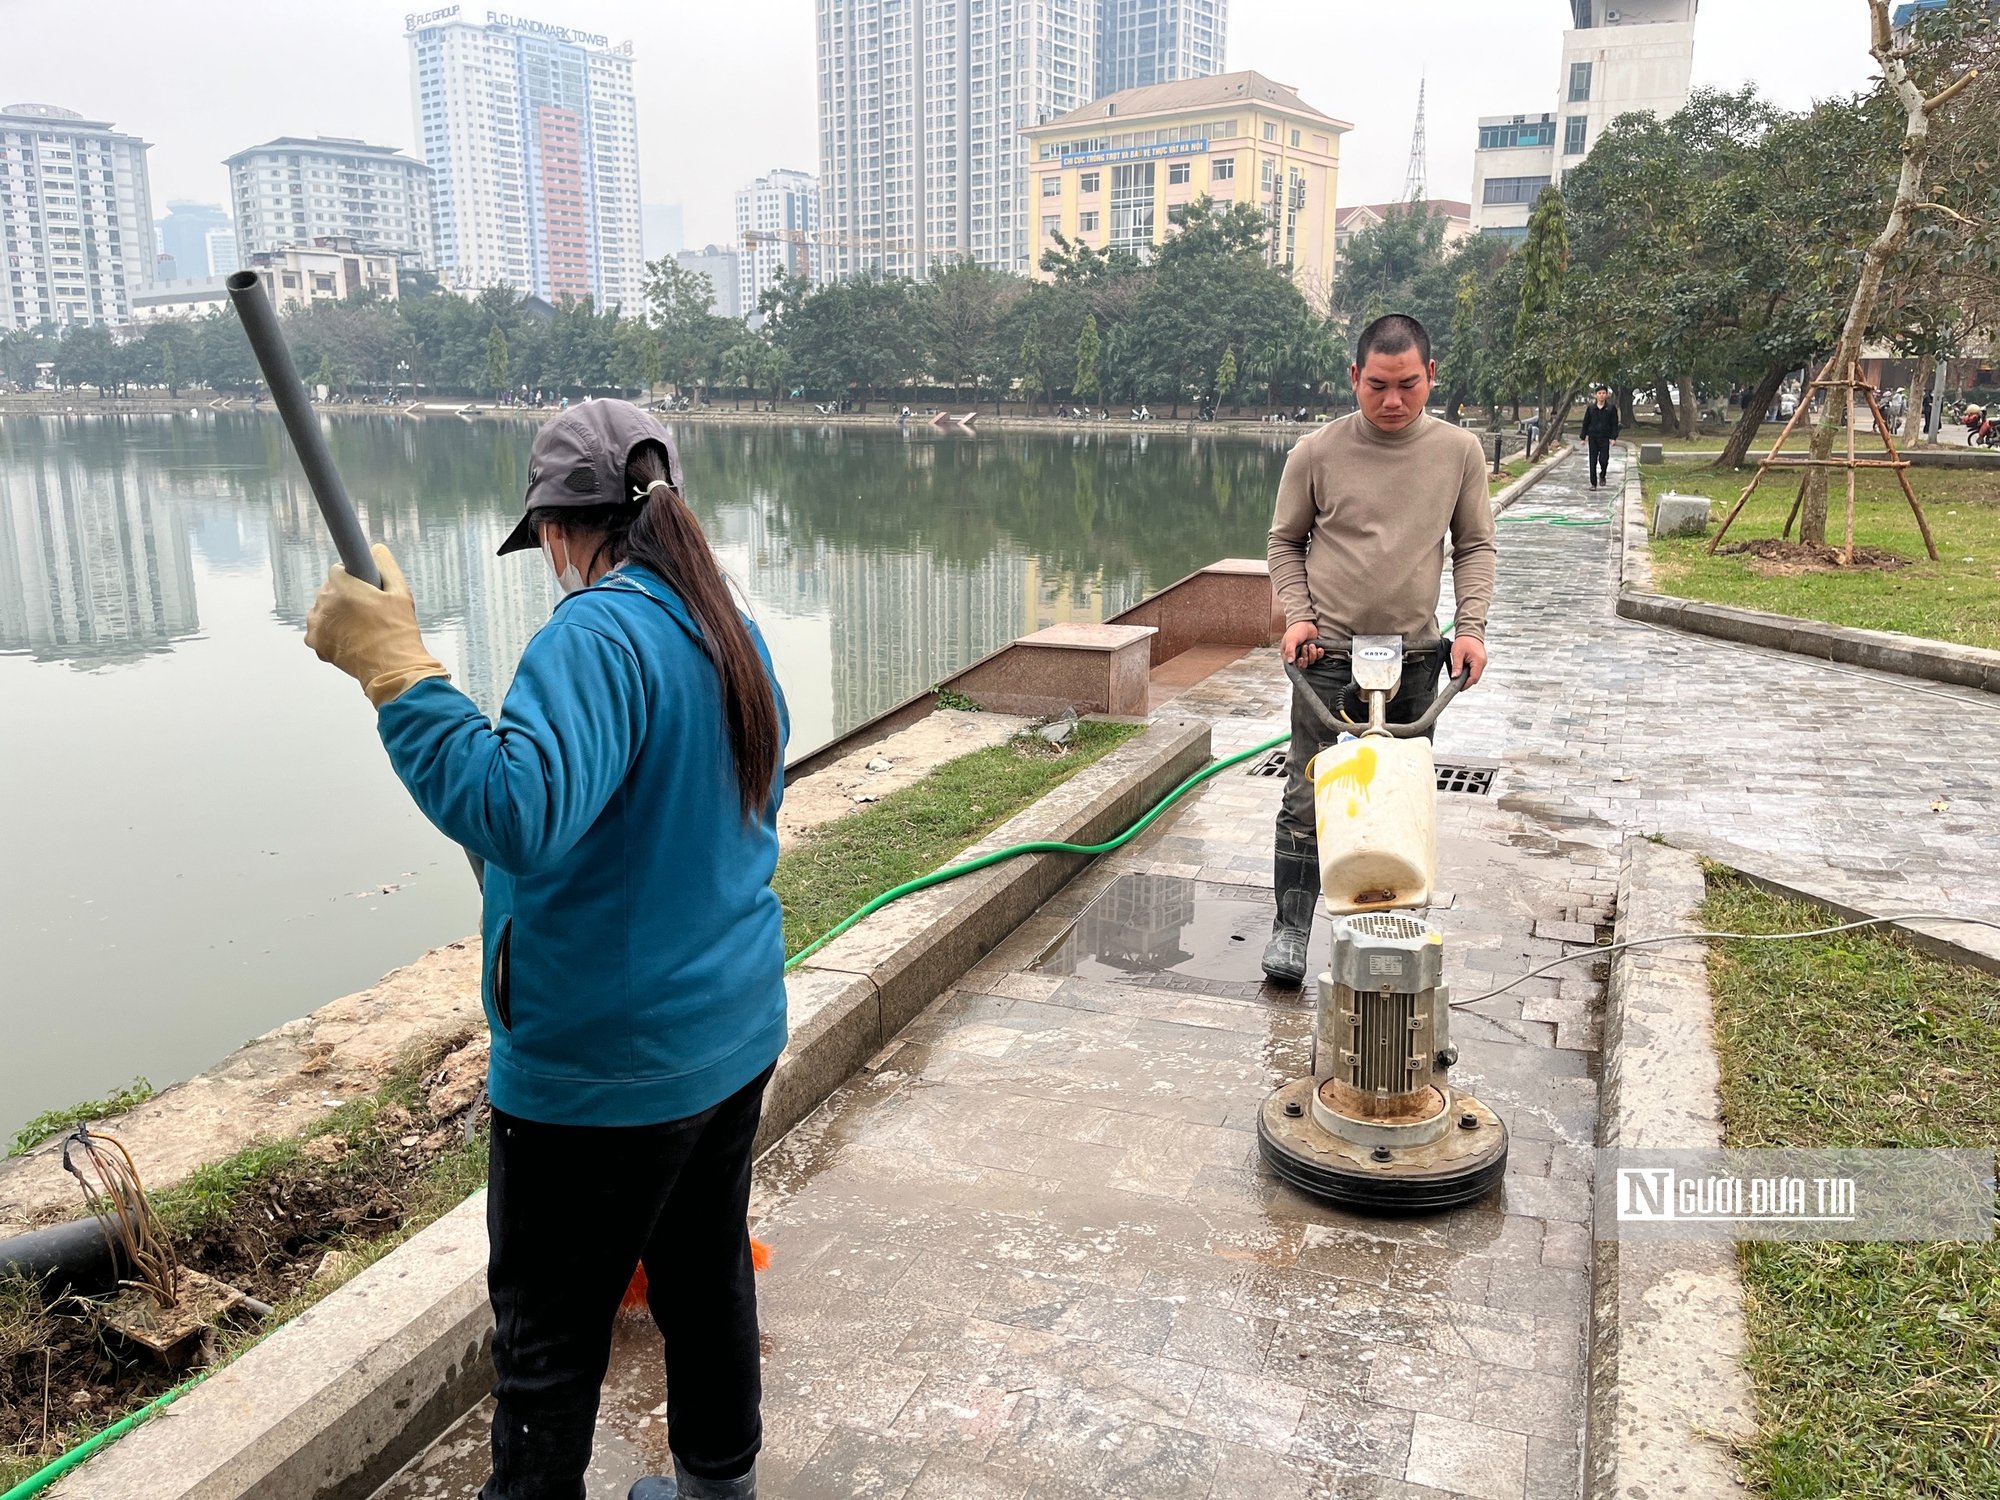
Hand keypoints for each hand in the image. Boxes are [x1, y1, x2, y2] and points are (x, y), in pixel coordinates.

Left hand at [305, 544, 449, 707]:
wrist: (393, 669)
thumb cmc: (398, 633)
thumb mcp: (401, 594)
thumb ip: (386, 567)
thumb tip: (377, 550)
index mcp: (344, 588)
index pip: (337, 570)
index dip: (352, 577)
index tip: (361, 586)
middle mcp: (325, 604)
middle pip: (329, 590)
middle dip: (345, 596)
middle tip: (368, 611)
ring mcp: (317, 625)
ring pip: (323, 610)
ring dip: (336, 614)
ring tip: (360, 628)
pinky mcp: (315, 643)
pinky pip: (319, 629)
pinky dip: (330, 632)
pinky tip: (350, 638)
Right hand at [1282, 621, 1322, 666]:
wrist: (1306, 623)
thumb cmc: (1296, 630)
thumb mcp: (1291, 640)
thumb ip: (1289, 651)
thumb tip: (1289, 661)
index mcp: (1288, 654)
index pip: (1293, 665)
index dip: (1299, 663)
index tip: (1301, 658)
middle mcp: (1296, 655)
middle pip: (1303, 665)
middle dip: (1306, 657)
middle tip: (1305, 647)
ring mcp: (1305, 654)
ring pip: (1311, 661)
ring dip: (1312, 653)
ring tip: (1311, 644)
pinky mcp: (1313, 652)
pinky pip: (1317, 657)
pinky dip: (1319, 654)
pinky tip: (1318, 648)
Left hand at [1450, 635, 1487, 686]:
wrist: (1470, 632)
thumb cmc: (1464, 640)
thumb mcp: (1457, 654)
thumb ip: (1457, 666)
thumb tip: (1455, 677)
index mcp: (1478, 661)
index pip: (1474, 678)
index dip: (1466, 685)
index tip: (1459, 688)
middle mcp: (1483, 662)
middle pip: (1475, 678)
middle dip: (1466, 681)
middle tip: (1456, 681)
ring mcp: (1482, 662)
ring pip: (1475, 674)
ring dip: (1467, 676)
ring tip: (1458, 674)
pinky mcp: (1480, 660)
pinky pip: (1475, 669)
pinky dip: (1469, 671)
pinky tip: (1462, 669)